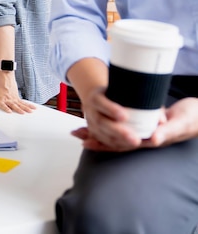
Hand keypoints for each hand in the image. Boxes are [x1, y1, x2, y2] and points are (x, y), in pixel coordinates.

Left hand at [0, 71, 35, 113]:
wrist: (4, 75)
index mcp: (0, 99)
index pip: (2, 105)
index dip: (6, 108)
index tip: (10, 112)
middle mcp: (7, 99)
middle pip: (14, 105)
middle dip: (19, 110)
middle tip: (23, 113)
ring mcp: (13, 98)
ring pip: (20, 104)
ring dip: (26, 108)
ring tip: (30, 112)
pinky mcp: (16, 96)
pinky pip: (23, 102)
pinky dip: (28, 104)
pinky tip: (32, 107)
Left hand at [75, 96, 197, 151]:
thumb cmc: (192, 118)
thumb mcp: (180, 123)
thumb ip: (168, 130)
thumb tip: (153, 138)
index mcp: (151, 139)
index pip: (123, 144)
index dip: (105, 143)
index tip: (88, 141)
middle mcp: (144, 137)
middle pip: (115, 141)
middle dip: (96, 138)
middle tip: (77, 135)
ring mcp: (144, 130)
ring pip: (117, 134)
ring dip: (98, 132)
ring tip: (79, 130)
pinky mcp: (144, 122)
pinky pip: (124, 125)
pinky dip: (110, 125)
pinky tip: (97, 122)